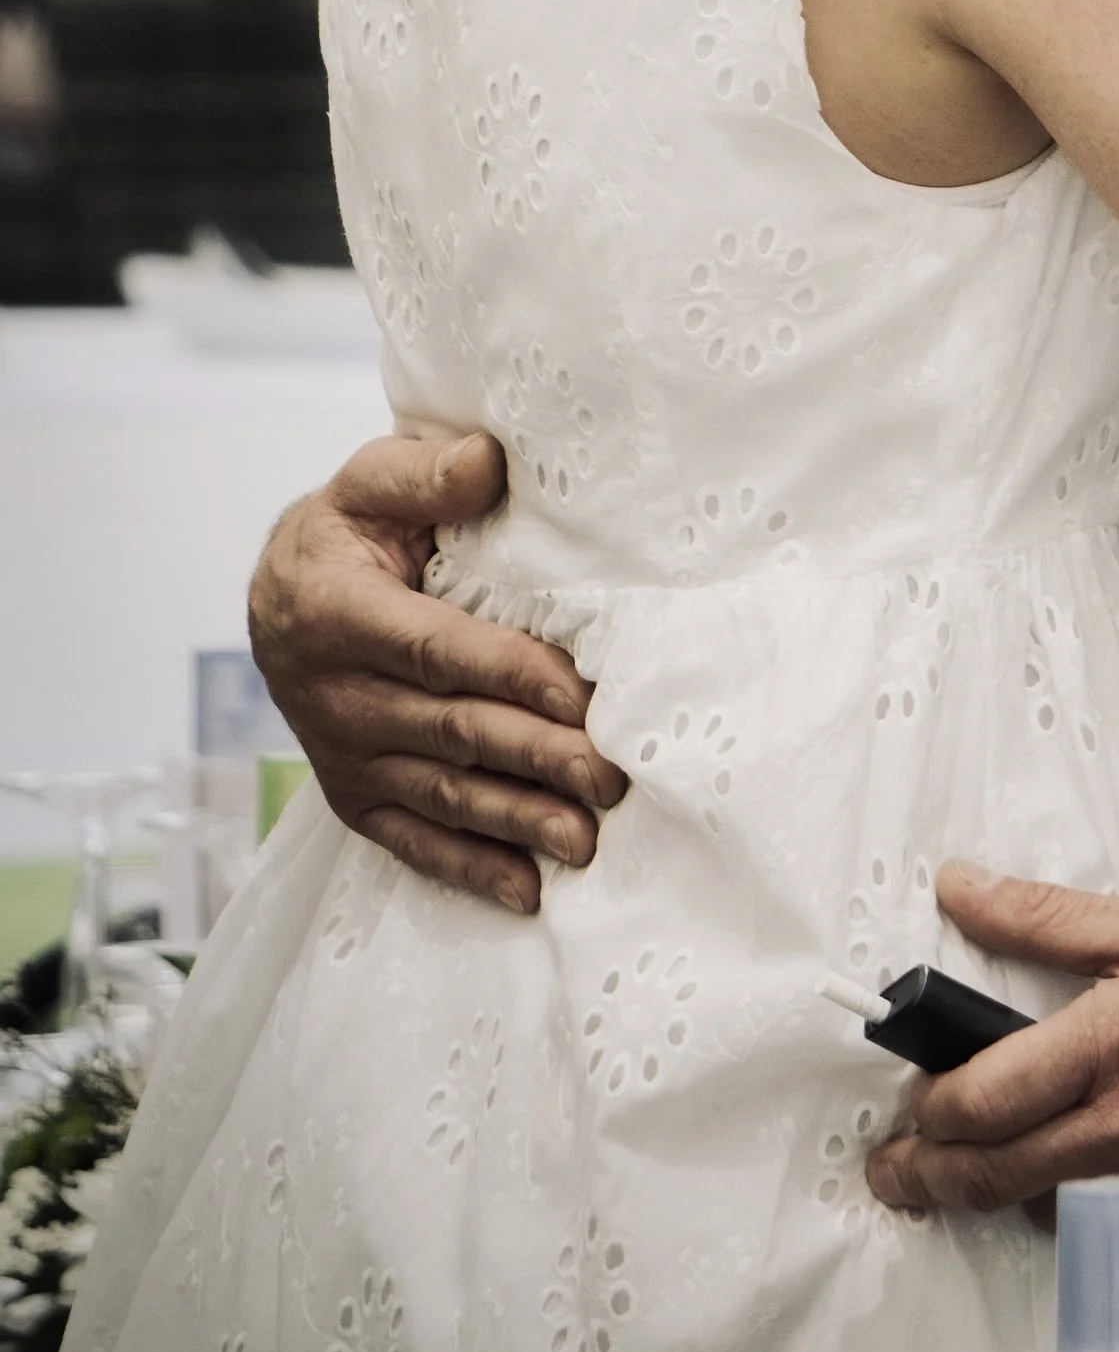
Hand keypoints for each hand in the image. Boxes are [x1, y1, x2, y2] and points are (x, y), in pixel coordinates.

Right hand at [247, 433, 626, 915]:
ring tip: (587, 841)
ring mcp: (345, 756)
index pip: (439, 651)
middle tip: (611, 778)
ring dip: (518, 820)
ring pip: (444, 792)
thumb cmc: (344, 535)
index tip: (579, 695)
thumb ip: (424, 474)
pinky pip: (413, 839)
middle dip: (537, 756)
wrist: (275, 601)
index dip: (511, 674)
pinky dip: (470, 868)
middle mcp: (338, 697)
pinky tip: (527, 892)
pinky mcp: (354, 797)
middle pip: (453, 730)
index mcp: (340, 616)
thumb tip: (487, 459)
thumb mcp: (368, 484)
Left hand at [864, 863, 1118, 1212]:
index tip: (910, 1096)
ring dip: (985, 1195)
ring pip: (1038, 1209)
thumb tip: (960, 890)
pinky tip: (1046, 1176)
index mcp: (1115, 1042)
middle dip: (924, 1178)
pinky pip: (1097, 1224)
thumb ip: (1044, 915)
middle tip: (894, 1170)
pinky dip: (1056, 1205)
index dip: (928, 1109)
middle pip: (993, 1176)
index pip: (985, 1098)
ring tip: (955, 1170)